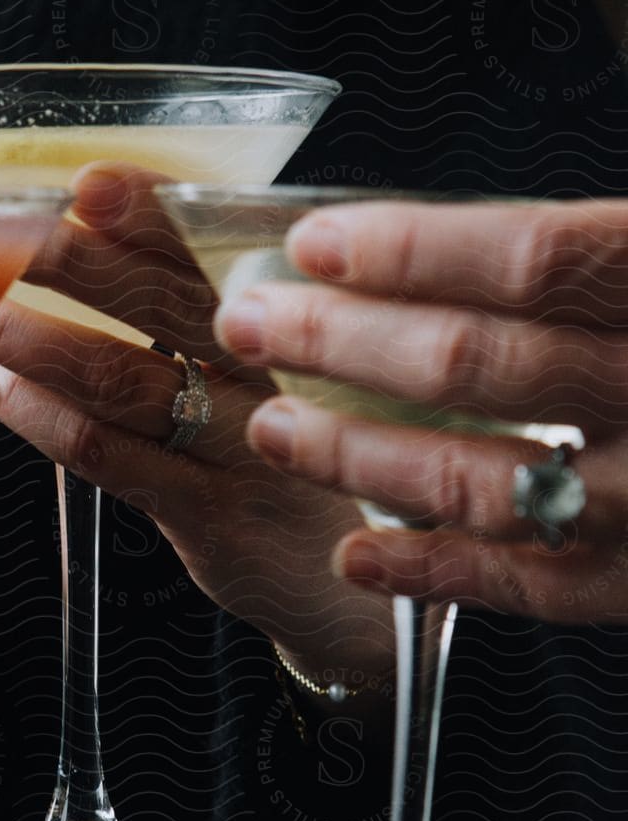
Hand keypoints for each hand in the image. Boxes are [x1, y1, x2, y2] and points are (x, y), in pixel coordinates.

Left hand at [0, 164, 395, 688]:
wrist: (361, 595)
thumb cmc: (296, 469)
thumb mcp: (280, 387)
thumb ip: (212, 324)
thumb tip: (100, 245)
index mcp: (288, 330)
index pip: (215, 252)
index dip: (152, 213)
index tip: (90, 181)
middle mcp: (271, 380)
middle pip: (166, 302)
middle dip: (77, 260)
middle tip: (1, 230)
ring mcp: (243, 450)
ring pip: (126, 378)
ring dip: (40, 338)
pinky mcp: (212, 518)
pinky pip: (115, 458)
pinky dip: (47, 419)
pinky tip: (4, 392)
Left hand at [215, 199, 627, 621]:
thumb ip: (574, 262)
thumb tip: (418, 239)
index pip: (530, 259)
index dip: (410, 249)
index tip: (309, 243)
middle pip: (475, 364)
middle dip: (339, 341)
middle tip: (245, 323)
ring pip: (476, 479)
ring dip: (355, 455)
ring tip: (270, 430)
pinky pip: (516, 582)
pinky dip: (425, 567)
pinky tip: (351, 556)